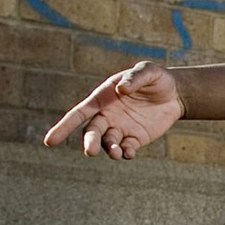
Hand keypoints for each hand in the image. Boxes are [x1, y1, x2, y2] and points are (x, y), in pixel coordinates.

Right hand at [43, 61, 183, 159]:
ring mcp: (120, 128)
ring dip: (108, 150)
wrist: (175, 93)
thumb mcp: (148, 71)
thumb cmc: (156, 78)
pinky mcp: (135, 139)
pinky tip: (128, 153)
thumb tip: (121, 90)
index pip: (78, 114)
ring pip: (106, 143)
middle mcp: (107, 115)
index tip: (49, 141)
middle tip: (90, 152)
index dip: (63, 126)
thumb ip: (134, 78)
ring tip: (116, 153)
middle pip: (91, 132)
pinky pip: (125, 149)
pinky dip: (124, 153)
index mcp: (102, 98)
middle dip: (89, 142)